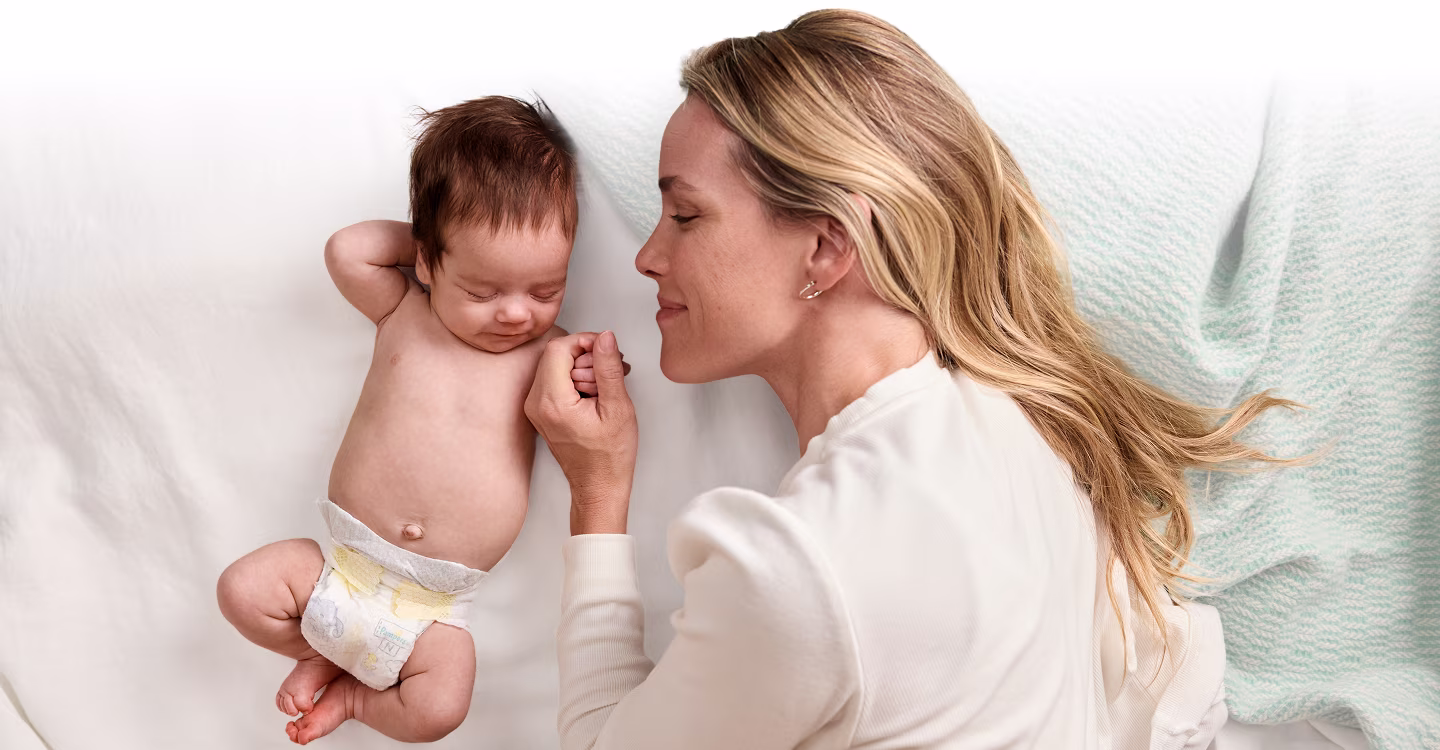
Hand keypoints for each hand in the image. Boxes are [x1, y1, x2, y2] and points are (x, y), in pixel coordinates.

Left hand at [525, 331, 638, 534]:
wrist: (599, 486)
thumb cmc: (609, 456)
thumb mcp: (617, 407)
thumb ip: (608, 368)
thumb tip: (605, 337)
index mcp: (552, 402)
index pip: (558, 348)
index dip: (585, 341)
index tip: (605, 349)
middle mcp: (536, 403)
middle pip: (555, 355)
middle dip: (586, 356)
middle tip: (611, 371)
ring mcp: (536, 408)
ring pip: (555, 365)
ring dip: (583, 367)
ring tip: (606, 386)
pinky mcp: (541, 411)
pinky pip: (555, 380)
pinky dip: (576, 379)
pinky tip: (595, 393)